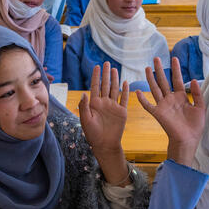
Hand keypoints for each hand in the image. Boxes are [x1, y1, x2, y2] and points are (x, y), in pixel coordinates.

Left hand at [78, 63, 129, 184]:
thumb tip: (84, 93)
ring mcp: (113, 106)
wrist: (105, 144)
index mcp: (94, 104)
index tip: (96, 66)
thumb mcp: (85, 120)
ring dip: (114, 79)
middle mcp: (104, 103)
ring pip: (114, 89)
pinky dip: (125, 91)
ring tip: (114, 69)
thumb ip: (84, 107)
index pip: (95, 86)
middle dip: (105, 74)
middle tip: (106, 63)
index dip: (96, 76)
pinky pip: (124, 99)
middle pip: (105, 85)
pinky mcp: (121, 112)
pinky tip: (125, 82)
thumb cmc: (92, 134)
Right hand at [136, 57, 204, 165]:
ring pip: (155, 89)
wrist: (188, 140)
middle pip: (164, 81)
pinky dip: (142, 99)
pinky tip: (138, 91)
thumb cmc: (195, 126)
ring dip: (151, 79)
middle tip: (156, 58)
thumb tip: (194, 79)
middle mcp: (171, 99)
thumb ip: (197, 94)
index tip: (175, 58)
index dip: (176, 70)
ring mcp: (163, 106)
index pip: (177, 80)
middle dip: (160, 70)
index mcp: (181, 97)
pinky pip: (148, 105)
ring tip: (148, 68)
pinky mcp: (158, 113)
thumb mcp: (200, 108)